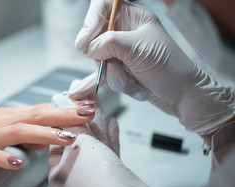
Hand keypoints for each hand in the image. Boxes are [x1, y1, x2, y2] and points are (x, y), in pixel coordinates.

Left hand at [49, 93, 177, 186]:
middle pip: (78, 139)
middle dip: (84, 117)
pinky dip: (109, 136)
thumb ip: (74, 125)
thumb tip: (67, 109)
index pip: (58, 140)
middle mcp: (74, 176)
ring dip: (97, 122)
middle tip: (86, 97)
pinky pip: (108, 151)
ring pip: (95, 143)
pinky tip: (112, 122)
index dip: (65, 119)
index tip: (70, 103)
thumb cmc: (95, 177)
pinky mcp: (112, 175)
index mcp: (58, 173)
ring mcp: (94, 175)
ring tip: (99, 103)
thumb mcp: (79, 144)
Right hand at [74, 0, 234, 134]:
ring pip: (99, 60)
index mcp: (133, 17)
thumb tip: (88, 48)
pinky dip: (115, 83)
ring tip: (131, 82)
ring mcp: (121, 51)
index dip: (90, 22)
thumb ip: (110, 43)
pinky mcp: (120, 68)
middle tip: (114, 66)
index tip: (85, 43)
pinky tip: (128, 87)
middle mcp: (125, 32)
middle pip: (95, 37)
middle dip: (104, 58)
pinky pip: (105, 74)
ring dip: (113, 75)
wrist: (182, 96)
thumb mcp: (139, 50)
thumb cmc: (170, 68)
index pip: (102, 7)